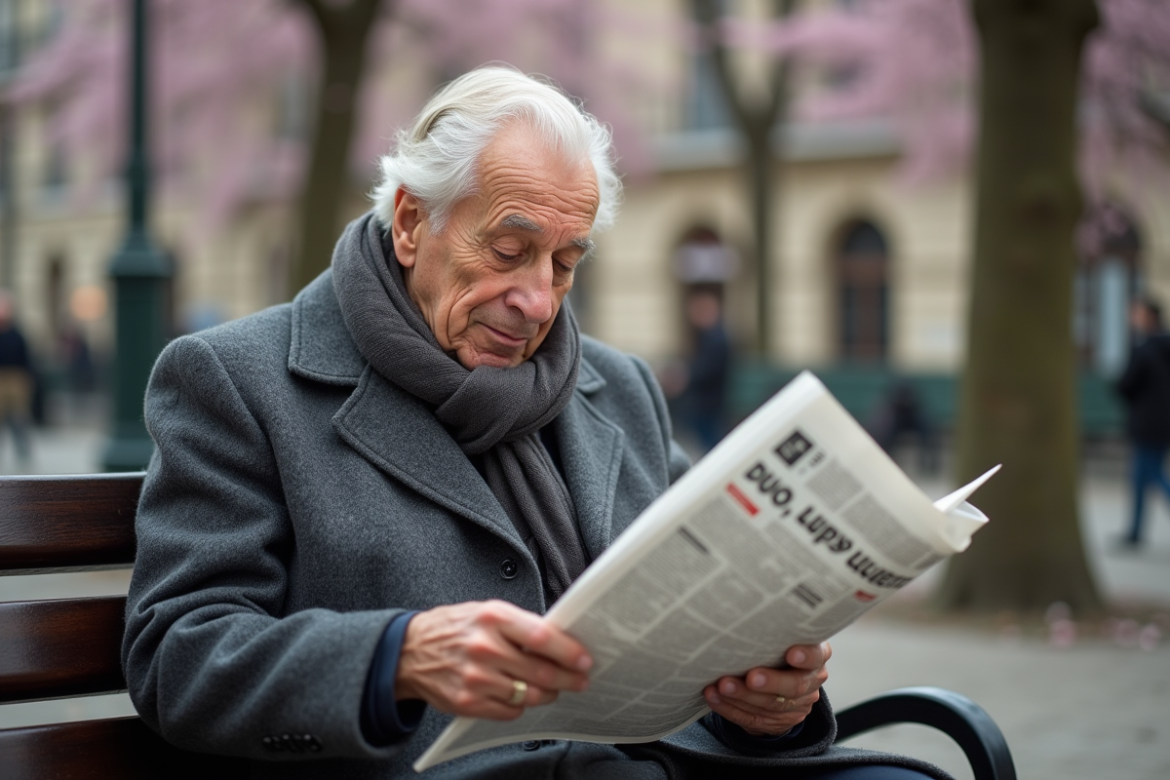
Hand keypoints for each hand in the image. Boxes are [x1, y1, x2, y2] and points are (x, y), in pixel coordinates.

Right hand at [396, 600, 592, 719]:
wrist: (409, 652)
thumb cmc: (453, 628)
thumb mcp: (486, 611)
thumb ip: (520, 625)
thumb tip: (558, 641)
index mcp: (493, 618)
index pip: (541, 637)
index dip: (568, 651)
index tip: (584, 659)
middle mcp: (484, 648)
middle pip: (540, 671)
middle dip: (567, 678)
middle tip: (580, 679)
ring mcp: (476, 678)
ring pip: (529, 695)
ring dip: (547, 693)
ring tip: (552, 687)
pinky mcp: (468, 703)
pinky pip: (510, 710)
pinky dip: (521, 704)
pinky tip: (520, 694)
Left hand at [703, 642, 830, 736]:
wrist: (779, 683)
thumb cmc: (776, 649)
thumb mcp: (782, 639)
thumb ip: (774, 634)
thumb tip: (740, 621)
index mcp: (816, 655)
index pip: (817, 655)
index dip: (806, 656)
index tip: (791, 653)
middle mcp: (811, 680)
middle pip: (795, 686)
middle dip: (771, 682)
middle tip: (750, 677)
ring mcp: (798, 705)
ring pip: (771, 706)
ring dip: (743, 696)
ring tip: (721, 686)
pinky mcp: (779, 722)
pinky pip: (753, 718)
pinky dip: (730, 707)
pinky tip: (713, 697)